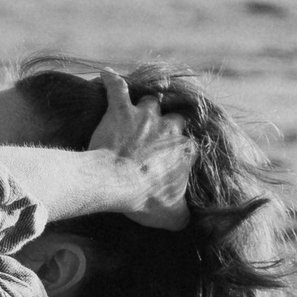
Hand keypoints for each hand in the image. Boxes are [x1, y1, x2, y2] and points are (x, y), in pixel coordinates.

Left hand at [89, 70, 195, 231]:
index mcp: (185, 150)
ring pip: (150, 101)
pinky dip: (111, 81)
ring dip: (144, 105)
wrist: (117, 183)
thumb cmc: (145, 200)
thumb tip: (187, 222)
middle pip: (174, 118)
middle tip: (157, 134)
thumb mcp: (173, 216)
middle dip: (168, 124)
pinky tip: (105, 74)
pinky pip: (117, 88)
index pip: (191, 145)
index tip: (173, 159)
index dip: (182, 150)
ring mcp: (145, 117)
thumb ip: (184, 216)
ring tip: (137, 108)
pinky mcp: (121, 110)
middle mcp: (170, 128)